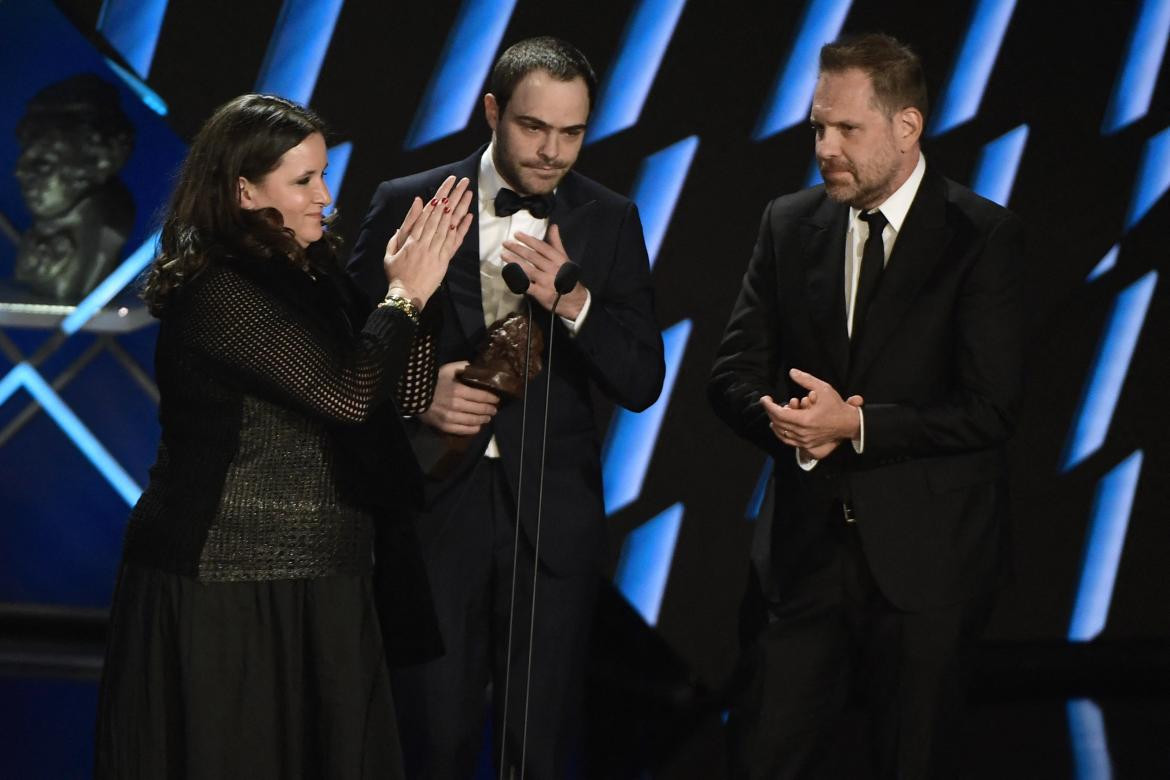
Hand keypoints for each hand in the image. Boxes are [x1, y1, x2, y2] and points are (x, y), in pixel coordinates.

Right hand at [383, 175, 473, 307]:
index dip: (439, 196)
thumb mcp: (391, 251)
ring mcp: (436, 251)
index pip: (428, 212)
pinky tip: (469, 216)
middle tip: (462, 181)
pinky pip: (455, 242)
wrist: (406, 295)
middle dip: (452, 195)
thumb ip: (401, 231)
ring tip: (468, 192)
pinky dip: (462, 228)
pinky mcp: (444, 260)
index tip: (447, 184)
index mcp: (411, 238)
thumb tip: (410, 213)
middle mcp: (425, 242)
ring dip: (460, 207)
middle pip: (441, 214)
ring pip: (450, 224)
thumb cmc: (396, 273)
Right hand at [419, 361, 499, 435]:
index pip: (481, 396)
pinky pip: (463, 430)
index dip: (492, 398)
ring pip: (473, 421)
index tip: (497, 399)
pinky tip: (478, 427)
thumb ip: (462, 367)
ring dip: (483, 420)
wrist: (414, 395)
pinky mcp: (445, 426)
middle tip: (494, 409)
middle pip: (479, 409)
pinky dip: (473, 429)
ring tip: (488, 418)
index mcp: (458, 390)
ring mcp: (450, 417)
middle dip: (490, 410)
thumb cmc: (433, 381)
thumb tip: (475, 367)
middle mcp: (456, 405)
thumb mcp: (447, 369)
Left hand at [501, 225, 587, 318]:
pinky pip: (526, 285)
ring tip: (503, 255)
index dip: (528, 240)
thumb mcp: (564, 259)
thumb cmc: (567, 277)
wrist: (575, 300)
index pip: (541, 247)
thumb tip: (553, 226)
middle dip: (517, 249)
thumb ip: (556, 243)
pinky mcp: (541, 293)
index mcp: (558, 259)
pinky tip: (508, 273)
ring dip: (514, 261)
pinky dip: (517, 279)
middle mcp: (552, 269)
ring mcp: (546, 282)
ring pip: (527, 269)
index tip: (517, 234)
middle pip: (532, 256)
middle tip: (505, 243)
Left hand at [761, 368, 862, 453]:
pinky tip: (777, 425)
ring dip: (774, 422)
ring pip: (781, 432)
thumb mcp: (823, 388)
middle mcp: (803, 432)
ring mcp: (804, 440)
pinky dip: (780, 432)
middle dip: (770, 412)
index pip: (779, 414)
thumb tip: (792, 372)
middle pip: (778, 423)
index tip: (765, 398)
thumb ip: (806, 379)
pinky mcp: (806, 444)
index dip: (769, 406)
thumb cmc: (836, 406)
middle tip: (768, 402)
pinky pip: (788, 440)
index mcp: (805, 420)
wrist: (848, 424)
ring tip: (772, 412)